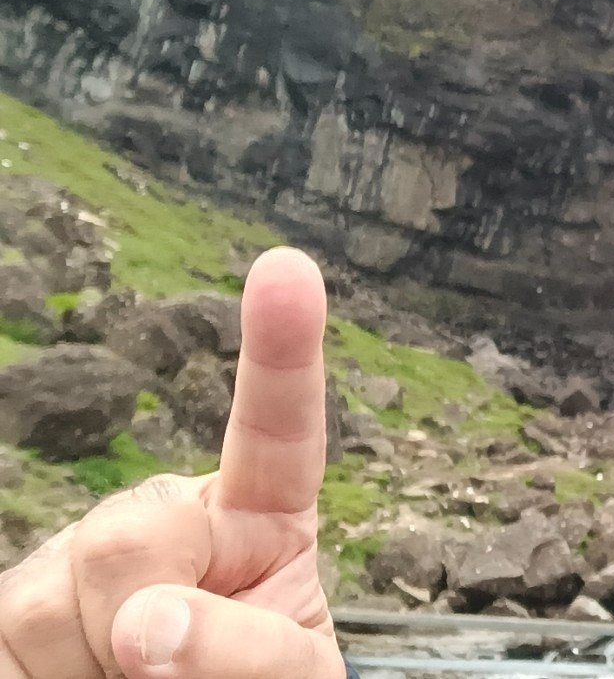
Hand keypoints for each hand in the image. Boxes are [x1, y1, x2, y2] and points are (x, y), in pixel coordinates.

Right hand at [0, 248, 345, 678]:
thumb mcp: (291, 678)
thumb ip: (253, 649)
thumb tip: (146, 627)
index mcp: (255, 519)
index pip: (274, 429)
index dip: (281, 351)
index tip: (287, 269)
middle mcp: (156, 523)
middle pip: (129, 534)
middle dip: (147, 616)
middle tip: (162, 671)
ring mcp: (65, 568)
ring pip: (45, 599)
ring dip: (85, 670)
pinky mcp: (0, 619)